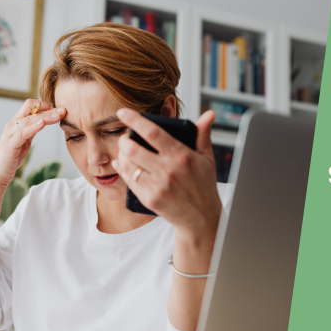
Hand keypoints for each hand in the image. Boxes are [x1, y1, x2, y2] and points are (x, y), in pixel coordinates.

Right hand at [0, 99, 65, 187]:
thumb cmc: (12, 156)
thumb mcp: (25, 140)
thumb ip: (32, 129)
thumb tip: (45, 121)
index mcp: (16, 122)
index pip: (30, 106)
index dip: (45, 106)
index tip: (58, 110)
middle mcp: (12, 125)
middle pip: (32, 111)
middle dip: (49, 110)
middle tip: (63, 110)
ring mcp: (10, 134)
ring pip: (29, 120)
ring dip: (46, 117)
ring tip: (58, 116)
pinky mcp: (10, 144)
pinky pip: (23, 133)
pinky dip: (33, 127)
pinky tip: (43, 124)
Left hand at [112, 109, 221, 242]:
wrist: (201, 218)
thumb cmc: (204, 185)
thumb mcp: (207, 158)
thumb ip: (203, 135)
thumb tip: (209, 114)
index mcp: (182, 156)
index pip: (152, 132)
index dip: (134, 120)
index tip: (123, 112)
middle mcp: (168, 170)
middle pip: (133, 149)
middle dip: (124, 140)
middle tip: (125, 138)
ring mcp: (158, 186)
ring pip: (128, 165)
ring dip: (121, 155)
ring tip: (125, 151)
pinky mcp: (150, 199)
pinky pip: (130, 181)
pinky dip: (123, 170)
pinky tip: (123, 164)